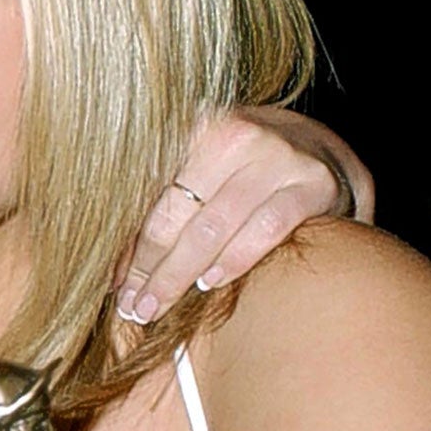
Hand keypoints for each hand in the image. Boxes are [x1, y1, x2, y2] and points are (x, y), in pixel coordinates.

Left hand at [115, 106, 372, 324]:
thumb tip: (112, 263)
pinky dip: (233, 261)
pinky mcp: (312, 185)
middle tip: (130, 305)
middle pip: (173, 213)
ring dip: (179, 275)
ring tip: (156, 306)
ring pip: (212, 228)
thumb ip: (158, 198)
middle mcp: (234, 134)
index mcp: (193, 123)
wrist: (319, 153)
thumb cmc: (239, 166)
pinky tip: (209, 283)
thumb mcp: (198, 165)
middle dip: (147, 267)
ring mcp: (277, 158)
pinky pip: (263, 231)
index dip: (125, 240)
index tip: (111, 282)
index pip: (144, 190)